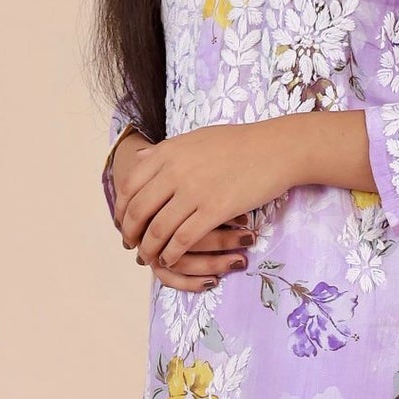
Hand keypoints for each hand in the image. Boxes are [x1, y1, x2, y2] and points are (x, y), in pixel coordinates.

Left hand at [106, 125, 253, 290]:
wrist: (277, 148)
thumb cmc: (239, 144)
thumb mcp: (195, 139)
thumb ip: (166, 150)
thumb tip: (139, 156)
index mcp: (168, 152)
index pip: (129, 185)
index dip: (121, 209)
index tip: (122, 222)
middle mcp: (175, 170)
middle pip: (138, 210)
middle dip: (130, 232)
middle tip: (131, 245)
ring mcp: (194, 190)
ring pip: (157, 229)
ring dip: (149, 248)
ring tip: (149, 257)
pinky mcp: (215, 209)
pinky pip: (183, 239)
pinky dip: (171, 253)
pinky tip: (171, 259)